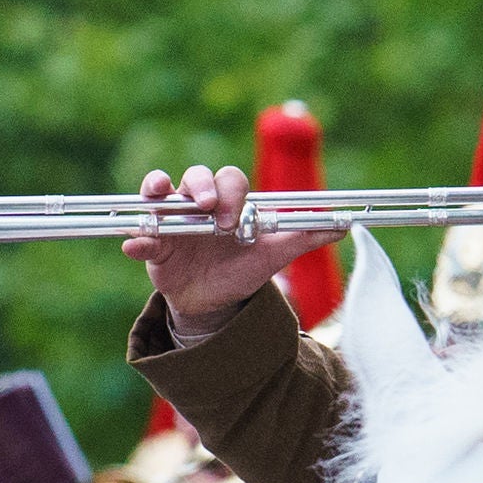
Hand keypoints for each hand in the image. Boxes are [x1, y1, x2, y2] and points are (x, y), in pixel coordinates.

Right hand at [123, 166, 337, 328]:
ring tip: (159, 200)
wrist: (218, 304)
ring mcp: (172, 223)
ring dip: (157, 193)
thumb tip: (345, 224)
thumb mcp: (273, 255)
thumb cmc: (244, 269)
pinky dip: (137, 239)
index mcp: (229, 202)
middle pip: (193, 178)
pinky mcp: (153, 247)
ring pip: (159, 195)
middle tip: (207, 208)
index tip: (235, 216)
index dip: (231, 190)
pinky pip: (139, 236)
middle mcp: (198, 205)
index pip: (229, 178)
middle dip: (199, 187)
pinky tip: (137, 247)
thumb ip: (303, 238)